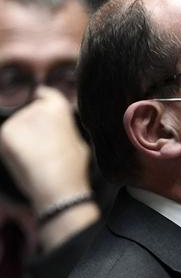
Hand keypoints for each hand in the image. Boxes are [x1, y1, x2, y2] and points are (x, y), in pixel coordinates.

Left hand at [0, 87, 90, 211]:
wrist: (56, 184)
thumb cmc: (72, 168)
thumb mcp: (78, 141)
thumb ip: (65, 128)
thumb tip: (60, 128)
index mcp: (60, 108)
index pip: (46, 93)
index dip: (42, 97)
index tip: (39, 101)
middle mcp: (38, 108)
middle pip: (30, 111)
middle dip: (33, 124)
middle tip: (42, 144)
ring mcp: (20, 119)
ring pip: (18, 124)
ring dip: (22, 135)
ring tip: (34, 155)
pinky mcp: (6, 131)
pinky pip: (8, 136)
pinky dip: (12, 145)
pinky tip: (24, 157)